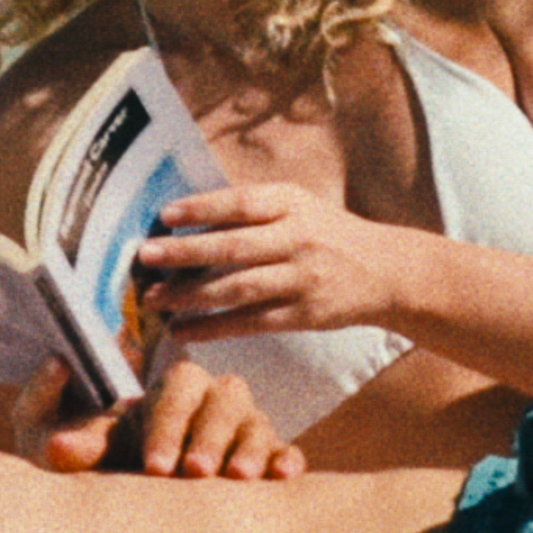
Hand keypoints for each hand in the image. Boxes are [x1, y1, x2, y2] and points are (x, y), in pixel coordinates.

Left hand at [14, 354, 300, 479]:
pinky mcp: (264, 460)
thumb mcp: (62, 441)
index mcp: (167, 390)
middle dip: (210, 435)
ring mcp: (241, 430)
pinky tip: (283, 477)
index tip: (154, 467)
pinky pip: (284, 453)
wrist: (119, 501)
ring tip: (237, 480)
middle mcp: (209, 402)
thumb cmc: (89, 459)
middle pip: (225, 398)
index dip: (170, 422)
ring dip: (250, 448)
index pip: (178, 386)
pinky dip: (286, 460)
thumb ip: (57, 423)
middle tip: (194, 473)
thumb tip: (57, 414)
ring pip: (257, 423)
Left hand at [137, 180, 417, 339]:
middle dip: (186, 253)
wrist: (386, 271)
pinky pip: (251, 323)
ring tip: (154, 300)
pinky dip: (214, 328)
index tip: (165, 215)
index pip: (242, 203)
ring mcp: (301, 279)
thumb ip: (255, 210)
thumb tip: (189, 221)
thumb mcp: (300, 206)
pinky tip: (184, 330)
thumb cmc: (329, 234)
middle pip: (235, 247)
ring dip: (191, 296)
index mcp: (293, 204)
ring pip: (238, 288)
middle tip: (145, 256)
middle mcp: (297, 239)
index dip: (203, 208)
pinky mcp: (303, 315)